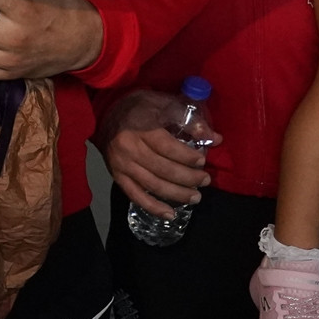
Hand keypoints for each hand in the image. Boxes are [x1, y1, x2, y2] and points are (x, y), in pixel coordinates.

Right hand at [97, 89, 219, 220]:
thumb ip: (188, 120)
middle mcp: (129, 148)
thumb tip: (214, 138)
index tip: (202, 161)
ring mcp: (122, 164)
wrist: (104, 114)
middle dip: (188, 178)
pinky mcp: (117, 176)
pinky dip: (153, 207)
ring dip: (176, 194)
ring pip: (152, 184)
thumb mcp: (163, 103)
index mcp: (140, 127)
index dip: (187, 157)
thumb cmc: (137, 107)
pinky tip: (170, 214)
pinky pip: (135, 195)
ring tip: (195, 197)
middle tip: (205, 180)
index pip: (167, 147)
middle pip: (162, 169)